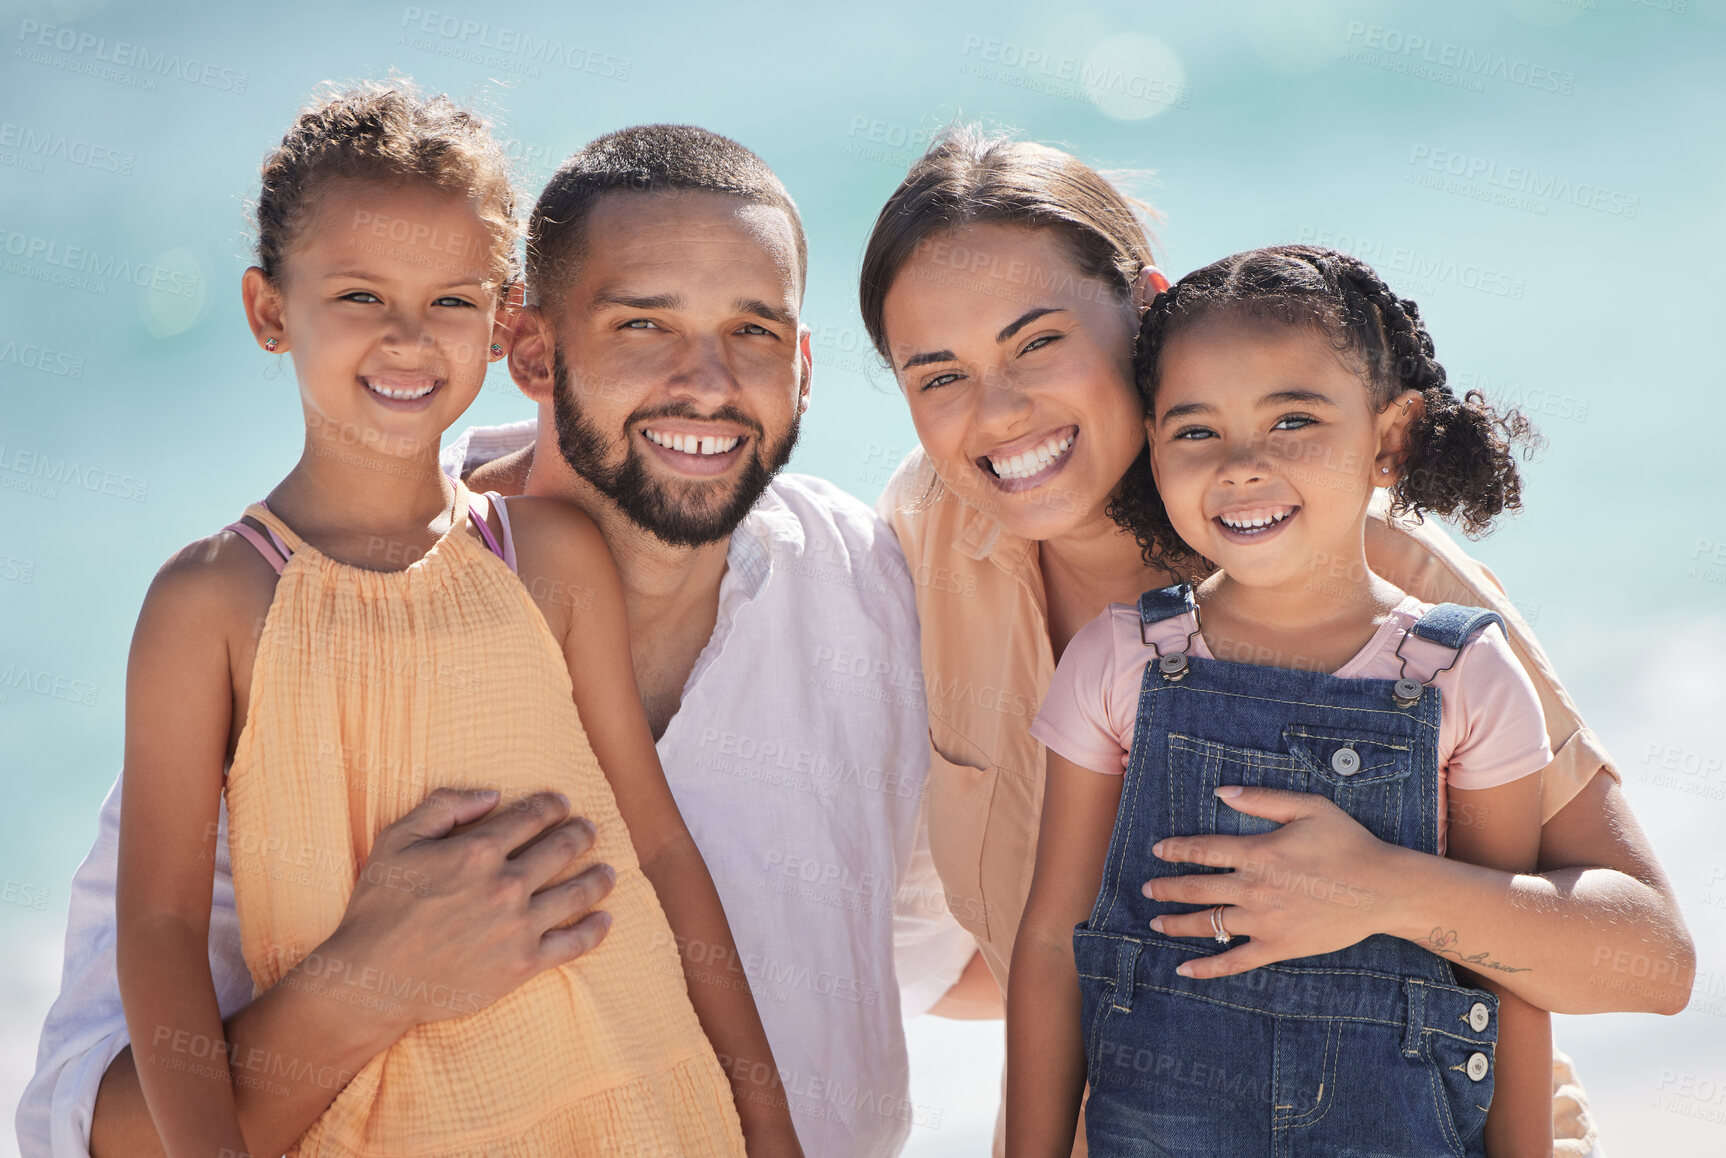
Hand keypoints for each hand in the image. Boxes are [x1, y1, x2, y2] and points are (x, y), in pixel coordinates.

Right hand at [311, 788, 615, 1033]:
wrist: (372, 980)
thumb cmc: (379, 907)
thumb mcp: (397, 839)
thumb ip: (445, 805)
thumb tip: (492, 794)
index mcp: (478, 850)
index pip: (531, 818)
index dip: (551, 806)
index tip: (562, 804)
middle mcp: (506, 884)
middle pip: (561, 850)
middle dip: (581, 834)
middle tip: (590, 830)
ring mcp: (519, 926)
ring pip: (576, 893)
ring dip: (598, 878)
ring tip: (609, 871)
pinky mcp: (523, 964)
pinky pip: (573, 944)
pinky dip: (595, 930)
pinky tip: (605, 920)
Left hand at [1141, 786, 1406, 978]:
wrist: (1382, 889)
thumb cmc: (1347, 843)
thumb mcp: (1308, 807)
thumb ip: (1261, 798)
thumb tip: (1220, 792)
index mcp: (1257, 852)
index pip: (1201, 849)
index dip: (1175, 850)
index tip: (1157, 851)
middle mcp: (1253, 888)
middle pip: (1195, 889)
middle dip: (1165, 888)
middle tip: (1147, 888)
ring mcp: (1263, 921)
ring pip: (1207, 924)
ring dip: (1176, 924)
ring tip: (1156, 923)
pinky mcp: (1278, 947)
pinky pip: (1234, 961)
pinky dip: (1206, 967)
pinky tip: (1184, 969)